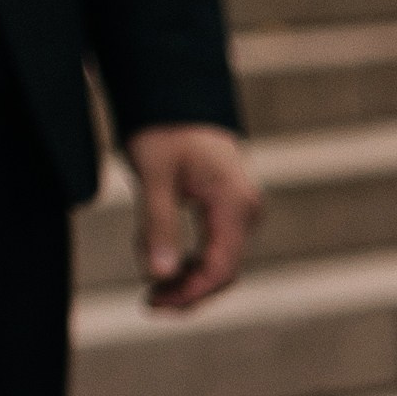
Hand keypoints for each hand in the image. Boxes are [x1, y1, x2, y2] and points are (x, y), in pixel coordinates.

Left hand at [127, 124, 260, 311]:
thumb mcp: (153, 175)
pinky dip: (193, 264)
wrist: (175, 91)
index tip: (153, 303)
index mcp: (234, 203)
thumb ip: (158, 226)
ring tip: (154, 289)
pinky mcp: (232, 209)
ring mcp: (243, 210)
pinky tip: (166, 268)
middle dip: (188, 293)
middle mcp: (247, 210)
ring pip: (221, 264)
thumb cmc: (163, 127)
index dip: (188, 293)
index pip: (219, 269)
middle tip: (150, 304)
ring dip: (189, 282)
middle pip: (224, 273)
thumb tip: (159, 276)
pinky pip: (217, 249)